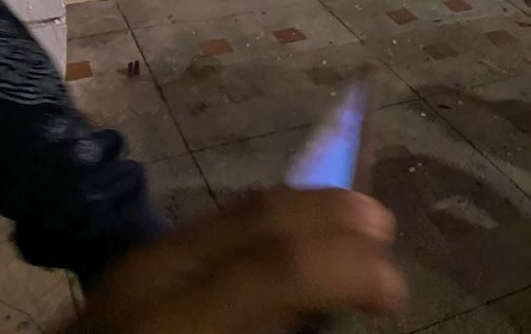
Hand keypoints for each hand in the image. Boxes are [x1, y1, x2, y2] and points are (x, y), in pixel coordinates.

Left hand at [64, 188, 404, 333]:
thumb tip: (333, 308)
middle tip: (383, 227)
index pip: (279, 265)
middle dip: (332, 213)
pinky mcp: (137, 264)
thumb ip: (275, 327)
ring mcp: (141, 261)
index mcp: (173, 320)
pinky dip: (268, 222)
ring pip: (236, 210)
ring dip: (304, 208)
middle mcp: (155, 273)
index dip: (348, 264)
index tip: (393, 286)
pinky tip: (295, 232)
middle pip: (259, 216)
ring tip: (351, 219)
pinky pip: (216, 226)